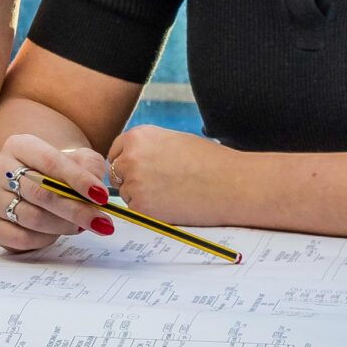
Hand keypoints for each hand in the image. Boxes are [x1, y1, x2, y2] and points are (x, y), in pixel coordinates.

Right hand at [0, 134, 113, 252]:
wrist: (30, 182)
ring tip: (80, 226)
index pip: (50, 162)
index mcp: (19, 145)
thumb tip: (96, 190)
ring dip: (63, 226)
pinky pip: (20, 237)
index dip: (78, 180)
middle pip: (41, 192)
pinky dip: (44, 239)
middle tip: (101, 221)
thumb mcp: (76, 160)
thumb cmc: (55, 171)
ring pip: (32, 217)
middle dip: (76, 209)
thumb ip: (89, 167)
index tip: (101, 196)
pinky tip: (56, 233)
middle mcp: (0, 167)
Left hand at [104, 125, 235, 224]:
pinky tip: (172, 205)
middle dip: (131, 180)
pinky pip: (135, 211)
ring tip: (172, 193)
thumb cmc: (209, 161)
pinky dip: (149, 211)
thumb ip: (149, 148)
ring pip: (126, 194)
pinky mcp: (141, 206)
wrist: (230, 183)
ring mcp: (133, 182)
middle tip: (158, 185)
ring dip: (141, 197)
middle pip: (116, 173)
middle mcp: (130, 156)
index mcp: (138, 135)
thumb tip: (133, 160)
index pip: (115, 151)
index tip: (143, 170)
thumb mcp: (173, 141)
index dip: (128, 163)